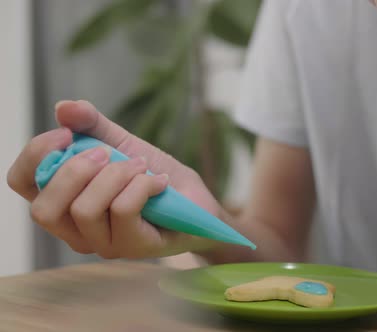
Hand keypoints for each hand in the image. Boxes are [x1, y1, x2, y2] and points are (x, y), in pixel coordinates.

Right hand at [7, 100, 221, 258]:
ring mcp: (103, 243)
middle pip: (44, 208)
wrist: (196, 200)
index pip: (20, 183)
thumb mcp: (120, 143)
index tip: (67, 133)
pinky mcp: (133, 247)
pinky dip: (142, 184)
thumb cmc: (152, 174)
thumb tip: (64, 107)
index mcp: (62, 200)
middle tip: (107, 152)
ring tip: (141, 165)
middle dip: (75, 170)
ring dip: (116, 175)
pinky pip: (123, 211)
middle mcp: (74, 229)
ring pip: (85, 210)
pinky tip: (159, 181)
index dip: (35, 155)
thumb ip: (92, 125)